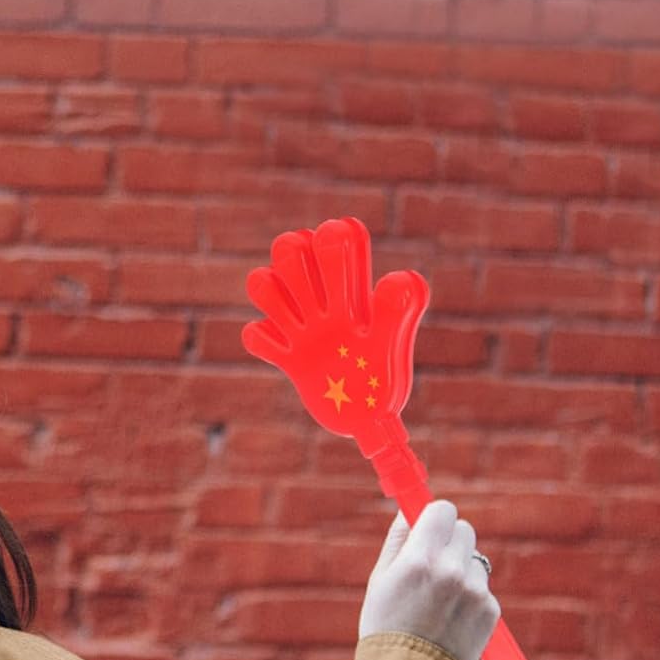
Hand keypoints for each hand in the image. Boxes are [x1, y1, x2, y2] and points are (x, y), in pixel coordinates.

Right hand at [241, 217, 428, 445]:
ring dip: (269, 292)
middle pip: (291, 251)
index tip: (339, 242)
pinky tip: (283, 352)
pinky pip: (256, 336)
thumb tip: (403, 276)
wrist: (367, 423)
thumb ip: (398, 313)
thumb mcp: (390, 344)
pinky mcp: (289, 359)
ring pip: (264, 284)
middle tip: (315, 290)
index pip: (337, 244)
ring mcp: (303, 331)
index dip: (332, 236)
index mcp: (353, 297)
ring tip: (295, 321)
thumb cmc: (385, 383)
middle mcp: (325, 306)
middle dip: (293, 256)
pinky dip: (261, 339)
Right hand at [358, 500, 500, 659]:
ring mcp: (475, 591)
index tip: (430, 527)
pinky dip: (471, 598)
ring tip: (440, 601)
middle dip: (449, 542)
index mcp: (420, 558)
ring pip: (476, 561)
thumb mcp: (379, 580)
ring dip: (462, 572)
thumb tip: (408, 511)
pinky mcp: (490, 611)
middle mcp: (452, 570)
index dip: (435, 517)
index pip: (443, 510)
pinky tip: (452, 618)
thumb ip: (397, 540)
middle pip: (464, 530)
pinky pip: (483, 588)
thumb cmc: (386, 628)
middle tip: (432, 566)